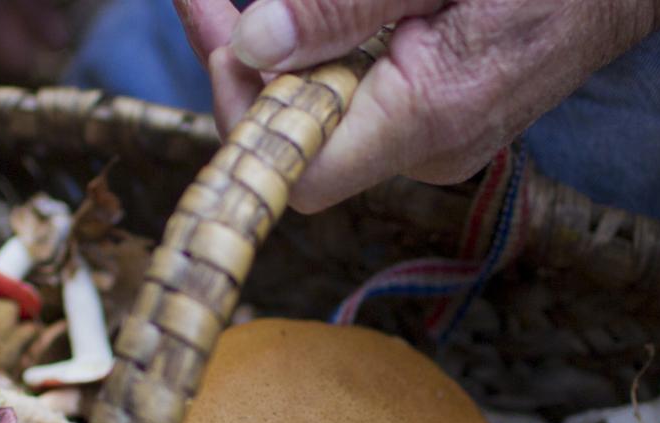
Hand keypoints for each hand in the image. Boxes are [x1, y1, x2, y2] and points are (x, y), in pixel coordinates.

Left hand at [174, 0, 659, 212]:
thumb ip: (345, 3)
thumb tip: (255, 43)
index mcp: (429, 118)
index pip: (294, 168)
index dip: (240, 104)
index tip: (218, 26)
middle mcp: (429, 150)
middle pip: (297, 139)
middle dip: (243, 63)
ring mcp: (437, 141)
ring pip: (323, 116)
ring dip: (278, 54)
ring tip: (233, 0)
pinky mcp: (441, 118)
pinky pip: (358, 98)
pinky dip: (322, 54)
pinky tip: (304, 15)